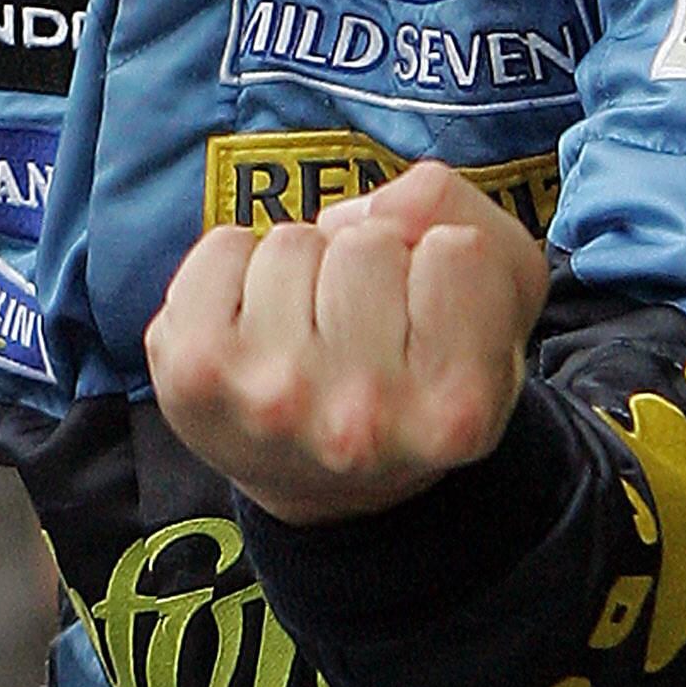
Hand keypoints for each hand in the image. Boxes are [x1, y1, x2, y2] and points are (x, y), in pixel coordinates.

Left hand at [146, 160, 547, 525]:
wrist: (321, 479)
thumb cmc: (415, 372)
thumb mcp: (492, 308)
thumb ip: (460, 220)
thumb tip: (378, 207)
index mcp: (456, 415)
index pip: (459, 251)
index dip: (441, 264)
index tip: (428, 319)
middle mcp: (361, 422)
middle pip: (369, 242)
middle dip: (368, 265)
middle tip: (362, 329)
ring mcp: (268, 398)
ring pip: (295, 240)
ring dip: (304, 269)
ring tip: (310, 334)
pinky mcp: (193, 371)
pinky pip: (224, 245)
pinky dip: (239, 267)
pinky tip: (256, 326)